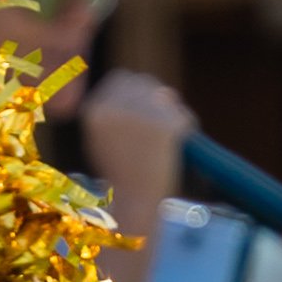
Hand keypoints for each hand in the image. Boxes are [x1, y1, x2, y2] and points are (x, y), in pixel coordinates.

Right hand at [76, 72, 190, 216]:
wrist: (134, 203)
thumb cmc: (120, 176)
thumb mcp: (105, 139)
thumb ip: (120, 111)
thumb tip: (156, 89)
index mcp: (94, 111)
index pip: (120, 78)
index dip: (136, 89)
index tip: (145, 104)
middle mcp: (115, 109)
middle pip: (144, 82)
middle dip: (156, 96)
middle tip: (164, 117)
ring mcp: (141, 116)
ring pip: (166, 98)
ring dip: (173, 111)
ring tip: (171, 137)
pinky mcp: (165, 126)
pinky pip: (183, 117)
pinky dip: (187, 126)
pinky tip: (183, 142)